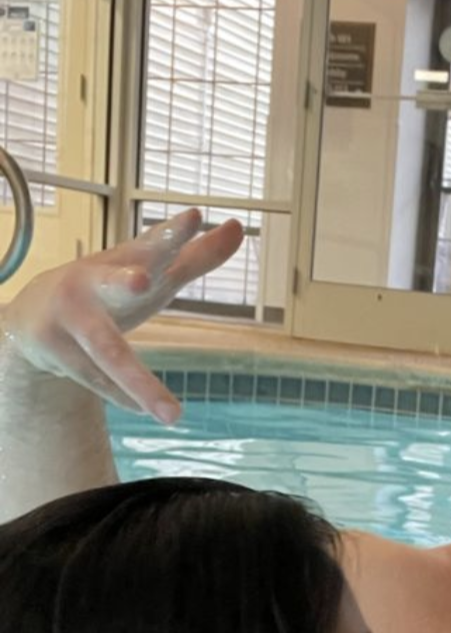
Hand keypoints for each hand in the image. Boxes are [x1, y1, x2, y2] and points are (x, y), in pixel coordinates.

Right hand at [1, 209, 243, 421]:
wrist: (31, 320)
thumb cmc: (107, 290)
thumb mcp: (151, 273)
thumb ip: (195, 255)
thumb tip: (237, 226)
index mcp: (121, 263)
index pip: (152, 246)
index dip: (172, 234)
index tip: (193, 217)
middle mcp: (92, 285)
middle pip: (111, 286)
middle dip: (123, 281)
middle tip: (140, 281)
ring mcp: (69, 319)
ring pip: (109, 354)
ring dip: (140, 385)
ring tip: (174, 416)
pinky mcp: (56, 351)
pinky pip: (98, 381)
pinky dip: (124, 397)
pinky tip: (149, 413)